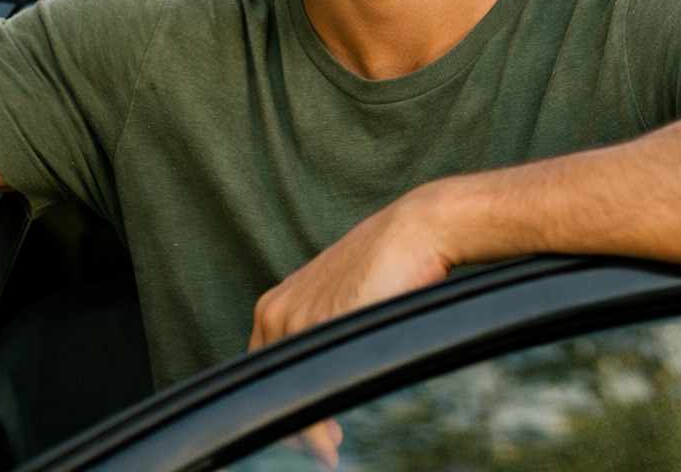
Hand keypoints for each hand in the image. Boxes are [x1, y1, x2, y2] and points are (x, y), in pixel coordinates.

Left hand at [248, 187, 460, 469]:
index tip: (306, 433)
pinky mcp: (322, 325)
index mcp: (275, 305)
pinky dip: (318, 429)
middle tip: (321, 451)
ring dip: (307, 435)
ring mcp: (295, 319)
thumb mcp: (344, 302)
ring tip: (329, 453)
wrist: (416, 232)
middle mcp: (276, 312)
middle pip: (270, 389)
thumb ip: (324, 329)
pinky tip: (333, 445)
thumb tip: (328, 377)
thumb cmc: (390, 265)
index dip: (284, 407)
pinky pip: (313, 391)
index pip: (264, 373)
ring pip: (290, 395)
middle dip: (293, 428)